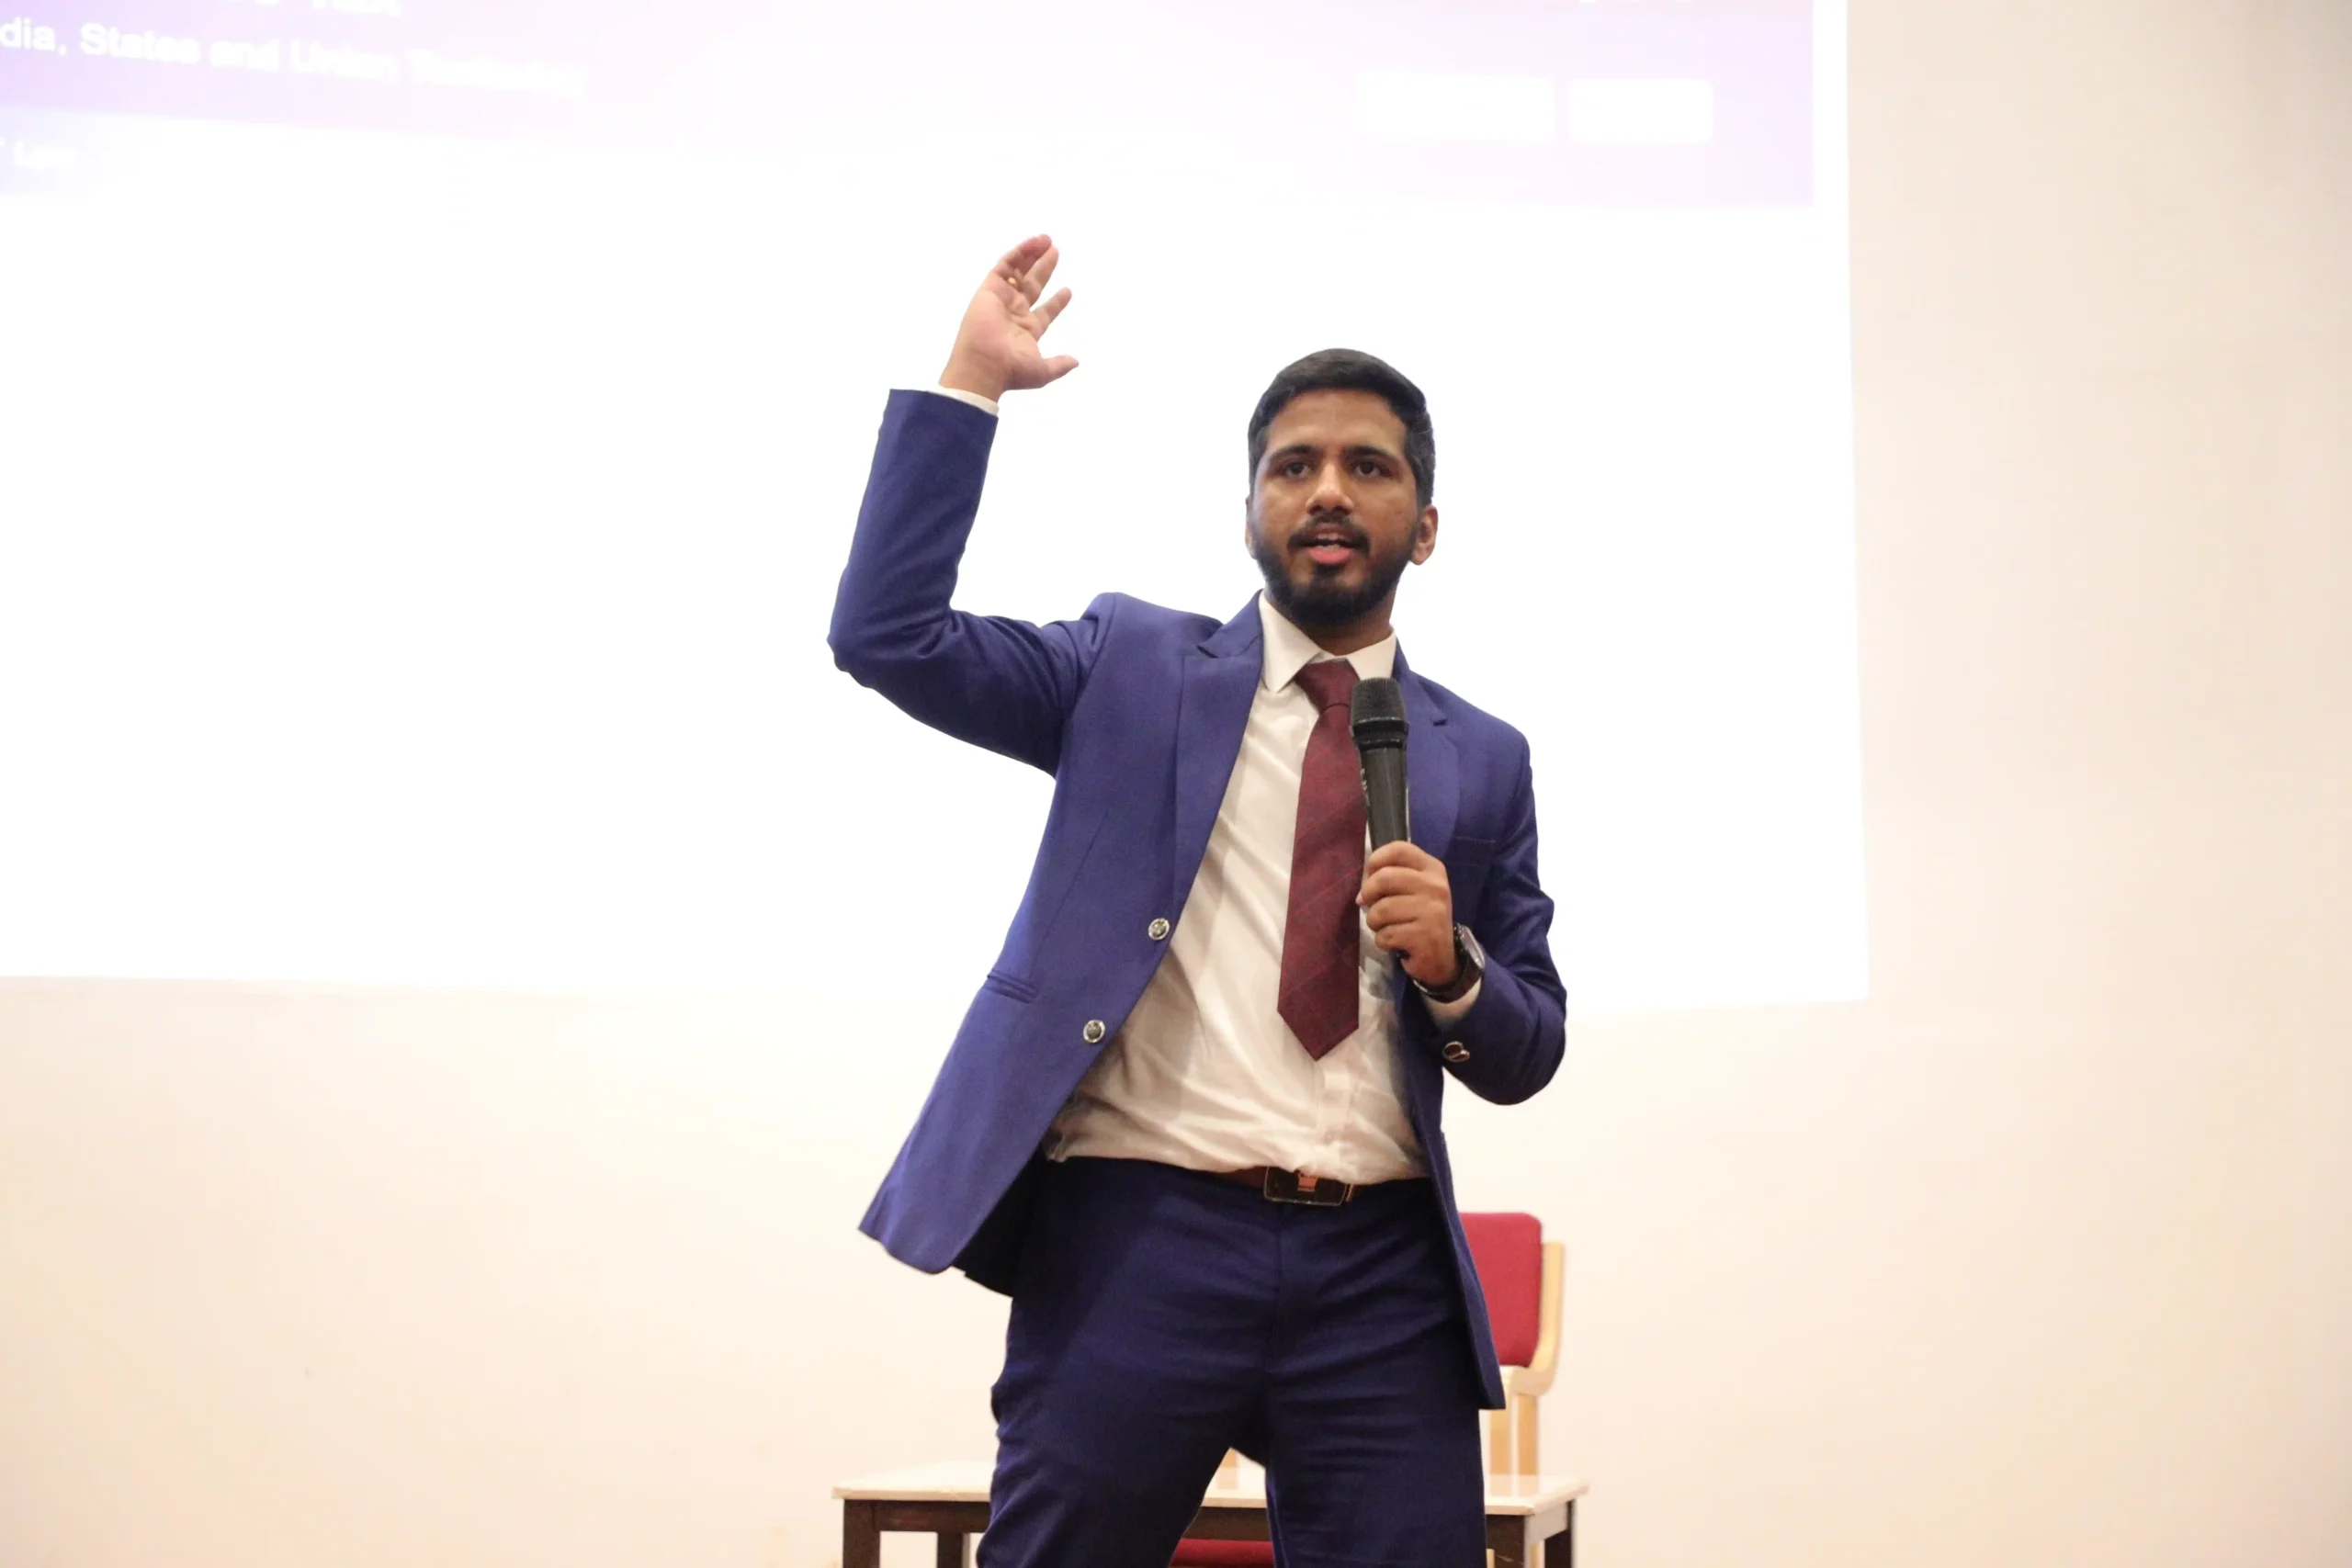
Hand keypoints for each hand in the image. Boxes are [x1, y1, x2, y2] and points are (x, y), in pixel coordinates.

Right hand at [939, 235, 1077, 402]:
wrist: (984, 364)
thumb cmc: (1011, 369)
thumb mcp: (1042, 372)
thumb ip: (1059, 365)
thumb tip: (1075, 362)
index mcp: (1027, 330)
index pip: (1045, 311)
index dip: (1057, 301)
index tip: (1069, 290)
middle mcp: (1015, 312)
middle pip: (1032, 284)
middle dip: (1044, 268)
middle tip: (1056, 251)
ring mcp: (1002, 298)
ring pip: (1018, 271)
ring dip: (1032, 255)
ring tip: (1048, 240)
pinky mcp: (990, 288)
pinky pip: (1004, 265)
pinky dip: (1018, 253)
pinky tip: (1033, 243)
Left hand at [1358, 841, 1456, 988]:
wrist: (1441, 956)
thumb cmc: (1419, 918)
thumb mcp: (1413, 891)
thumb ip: (1390, 880)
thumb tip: (1361, 895)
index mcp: (1432, 869)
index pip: (1399, 849)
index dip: (1376, 860)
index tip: (1370, 877)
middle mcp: (1436, 886)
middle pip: (1385, 878)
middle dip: (1369, 895)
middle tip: (1371, 907)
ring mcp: (1433, 911)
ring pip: (1381, 909)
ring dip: (1374, 923)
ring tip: (1386, 928)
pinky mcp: (1425, 936)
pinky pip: (1386, 934)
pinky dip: (1383, 941)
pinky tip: (1395, 943)